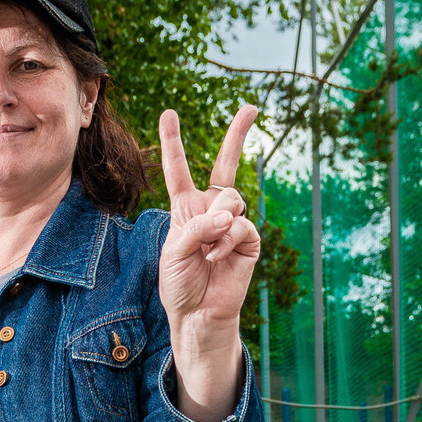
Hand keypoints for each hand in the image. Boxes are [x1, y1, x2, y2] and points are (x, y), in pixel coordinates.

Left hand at [156, 104, 260, 421]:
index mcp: (186, 209)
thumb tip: (228, 215)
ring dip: (217, 220)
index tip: (169, 113)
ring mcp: (231, 223)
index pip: (178, 170)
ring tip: (207, 247)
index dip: (173, 142)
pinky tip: (216, 257)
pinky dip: (226, 240)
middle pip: (226, 164)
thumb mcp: (173, 251)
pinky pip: (240, 224)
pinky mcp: (248, 239)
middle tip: (251, 107)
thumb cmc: (179, 284)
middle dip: (238, 134)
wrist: (198, 314)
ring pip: (231, 198)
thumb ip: (196, 226)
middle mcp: (210, 210)